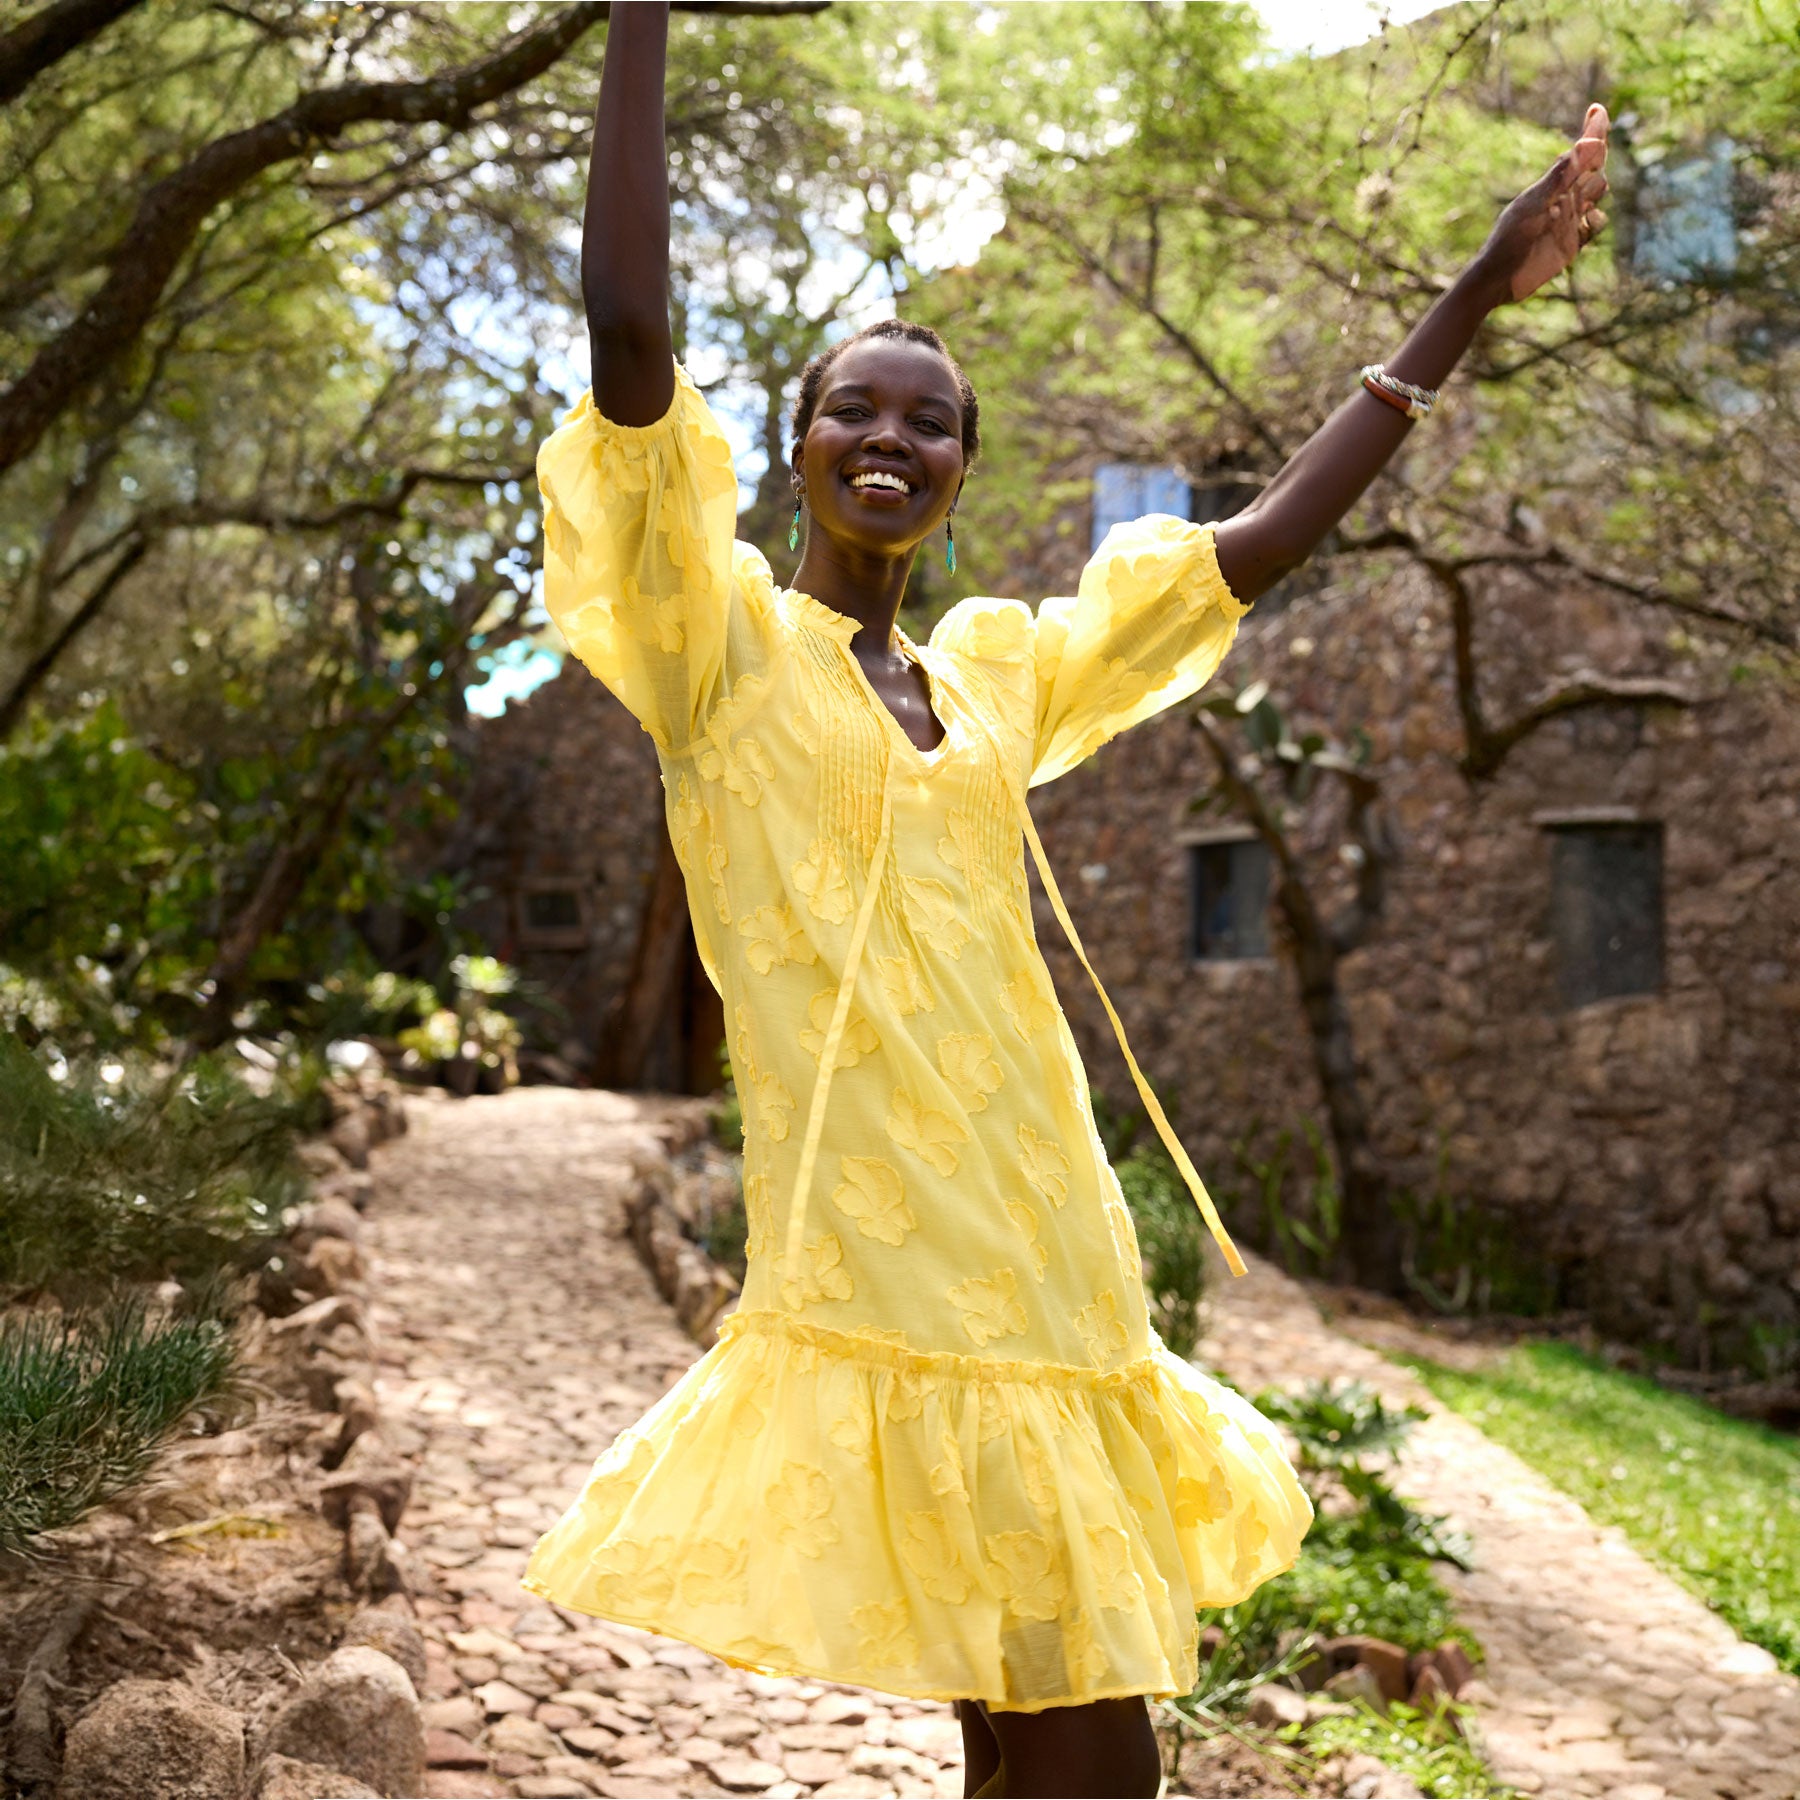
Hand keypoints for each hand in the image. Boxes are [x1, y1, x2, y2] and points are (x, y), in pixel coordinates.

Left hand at [1474, 103, 1610, 306]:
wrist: (1498, 280)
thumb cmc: (1508, 241)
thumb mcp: (1532, 207)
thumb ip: (1558, 179)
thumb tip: (1580, 146)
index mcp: (1550, 185)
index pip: (1576, 154)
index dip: (1590, 132)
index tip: (1597, 109)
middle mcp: (1562, 198)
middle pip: (1593, 168)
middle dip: (1597, 161)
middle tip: (1591, 160)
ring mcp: (1569, 219)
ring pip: (1598, 192)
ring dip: (1597, 189)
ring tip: (1585, 199)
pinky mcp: (1572, 242)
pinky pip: (1596, 225)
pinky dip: (1597, 221)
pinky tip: (1588, 222)